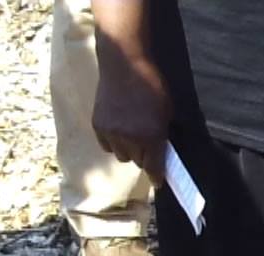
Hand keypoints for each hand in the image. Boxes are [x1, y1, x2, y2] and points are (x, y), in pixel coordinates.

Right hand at [93, 36, 170, 179]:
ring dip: (128, 150)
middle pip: (138, 162)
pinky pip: (106, 146)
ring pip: (121, 155)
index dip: (157, 177)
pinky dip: (113, 142)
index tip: (159, 182)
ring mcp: (111, 132)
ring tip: (132, 135)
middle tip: (148, 146)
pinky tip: (118, 130)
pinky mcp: (97, 125)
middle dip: (144, 157)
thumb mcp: (166, 112)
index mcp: (151, 135)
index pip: (153, 167)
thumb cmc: (151, 85)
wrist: (123, 64)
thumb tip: (162, 152)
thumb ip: (162, 134)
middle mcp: (130, 138)